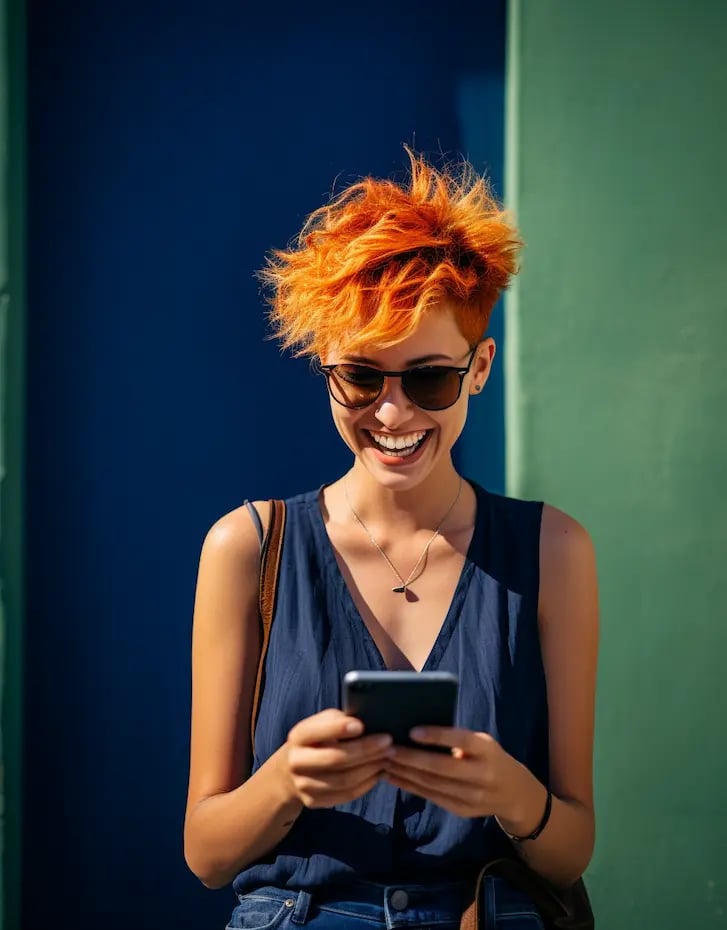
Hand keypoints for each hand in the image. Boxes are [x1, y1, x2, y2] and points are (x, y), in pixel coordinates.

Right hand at [283, 709, 392, 808]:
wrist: (291, 770)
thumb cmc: (316, 740)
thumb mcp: (321, 724)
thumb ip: (339, 720)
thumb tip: (367, 719)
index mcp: (299, 736)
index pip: (319, 732)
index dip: (339, 728)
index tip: (361, 725)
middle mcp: (296, 761)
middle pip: (335, 758)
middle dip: (365, 750)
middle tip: (388, 742)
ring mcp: (303, 784)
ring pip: (343, 780)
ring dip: (370, 768)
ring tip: (387, 758)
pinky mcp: (313, 801)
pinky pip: (345, 795)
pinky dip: (366, 784)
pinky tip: (378, 773)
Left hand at [382, 726, 533, 820]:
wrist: (514, 793)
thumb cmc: (489, 757)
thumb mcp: (482, 743)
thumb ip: (457, 738)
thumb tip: (416, 730)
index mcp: (487, 750)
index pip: (461, 740)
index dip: (437, 736)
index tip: (412, 730)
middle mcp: (481, 774)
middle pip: (442, 767)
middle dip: (411, 758)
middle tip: (388, 749)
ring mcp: (472, 796)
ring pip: (432, 784)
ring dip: (405, 773)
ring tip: (384, 761)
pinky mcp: (461, 810)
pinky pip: (431, 797)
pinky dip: (409, 786)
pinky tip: (393, 777)